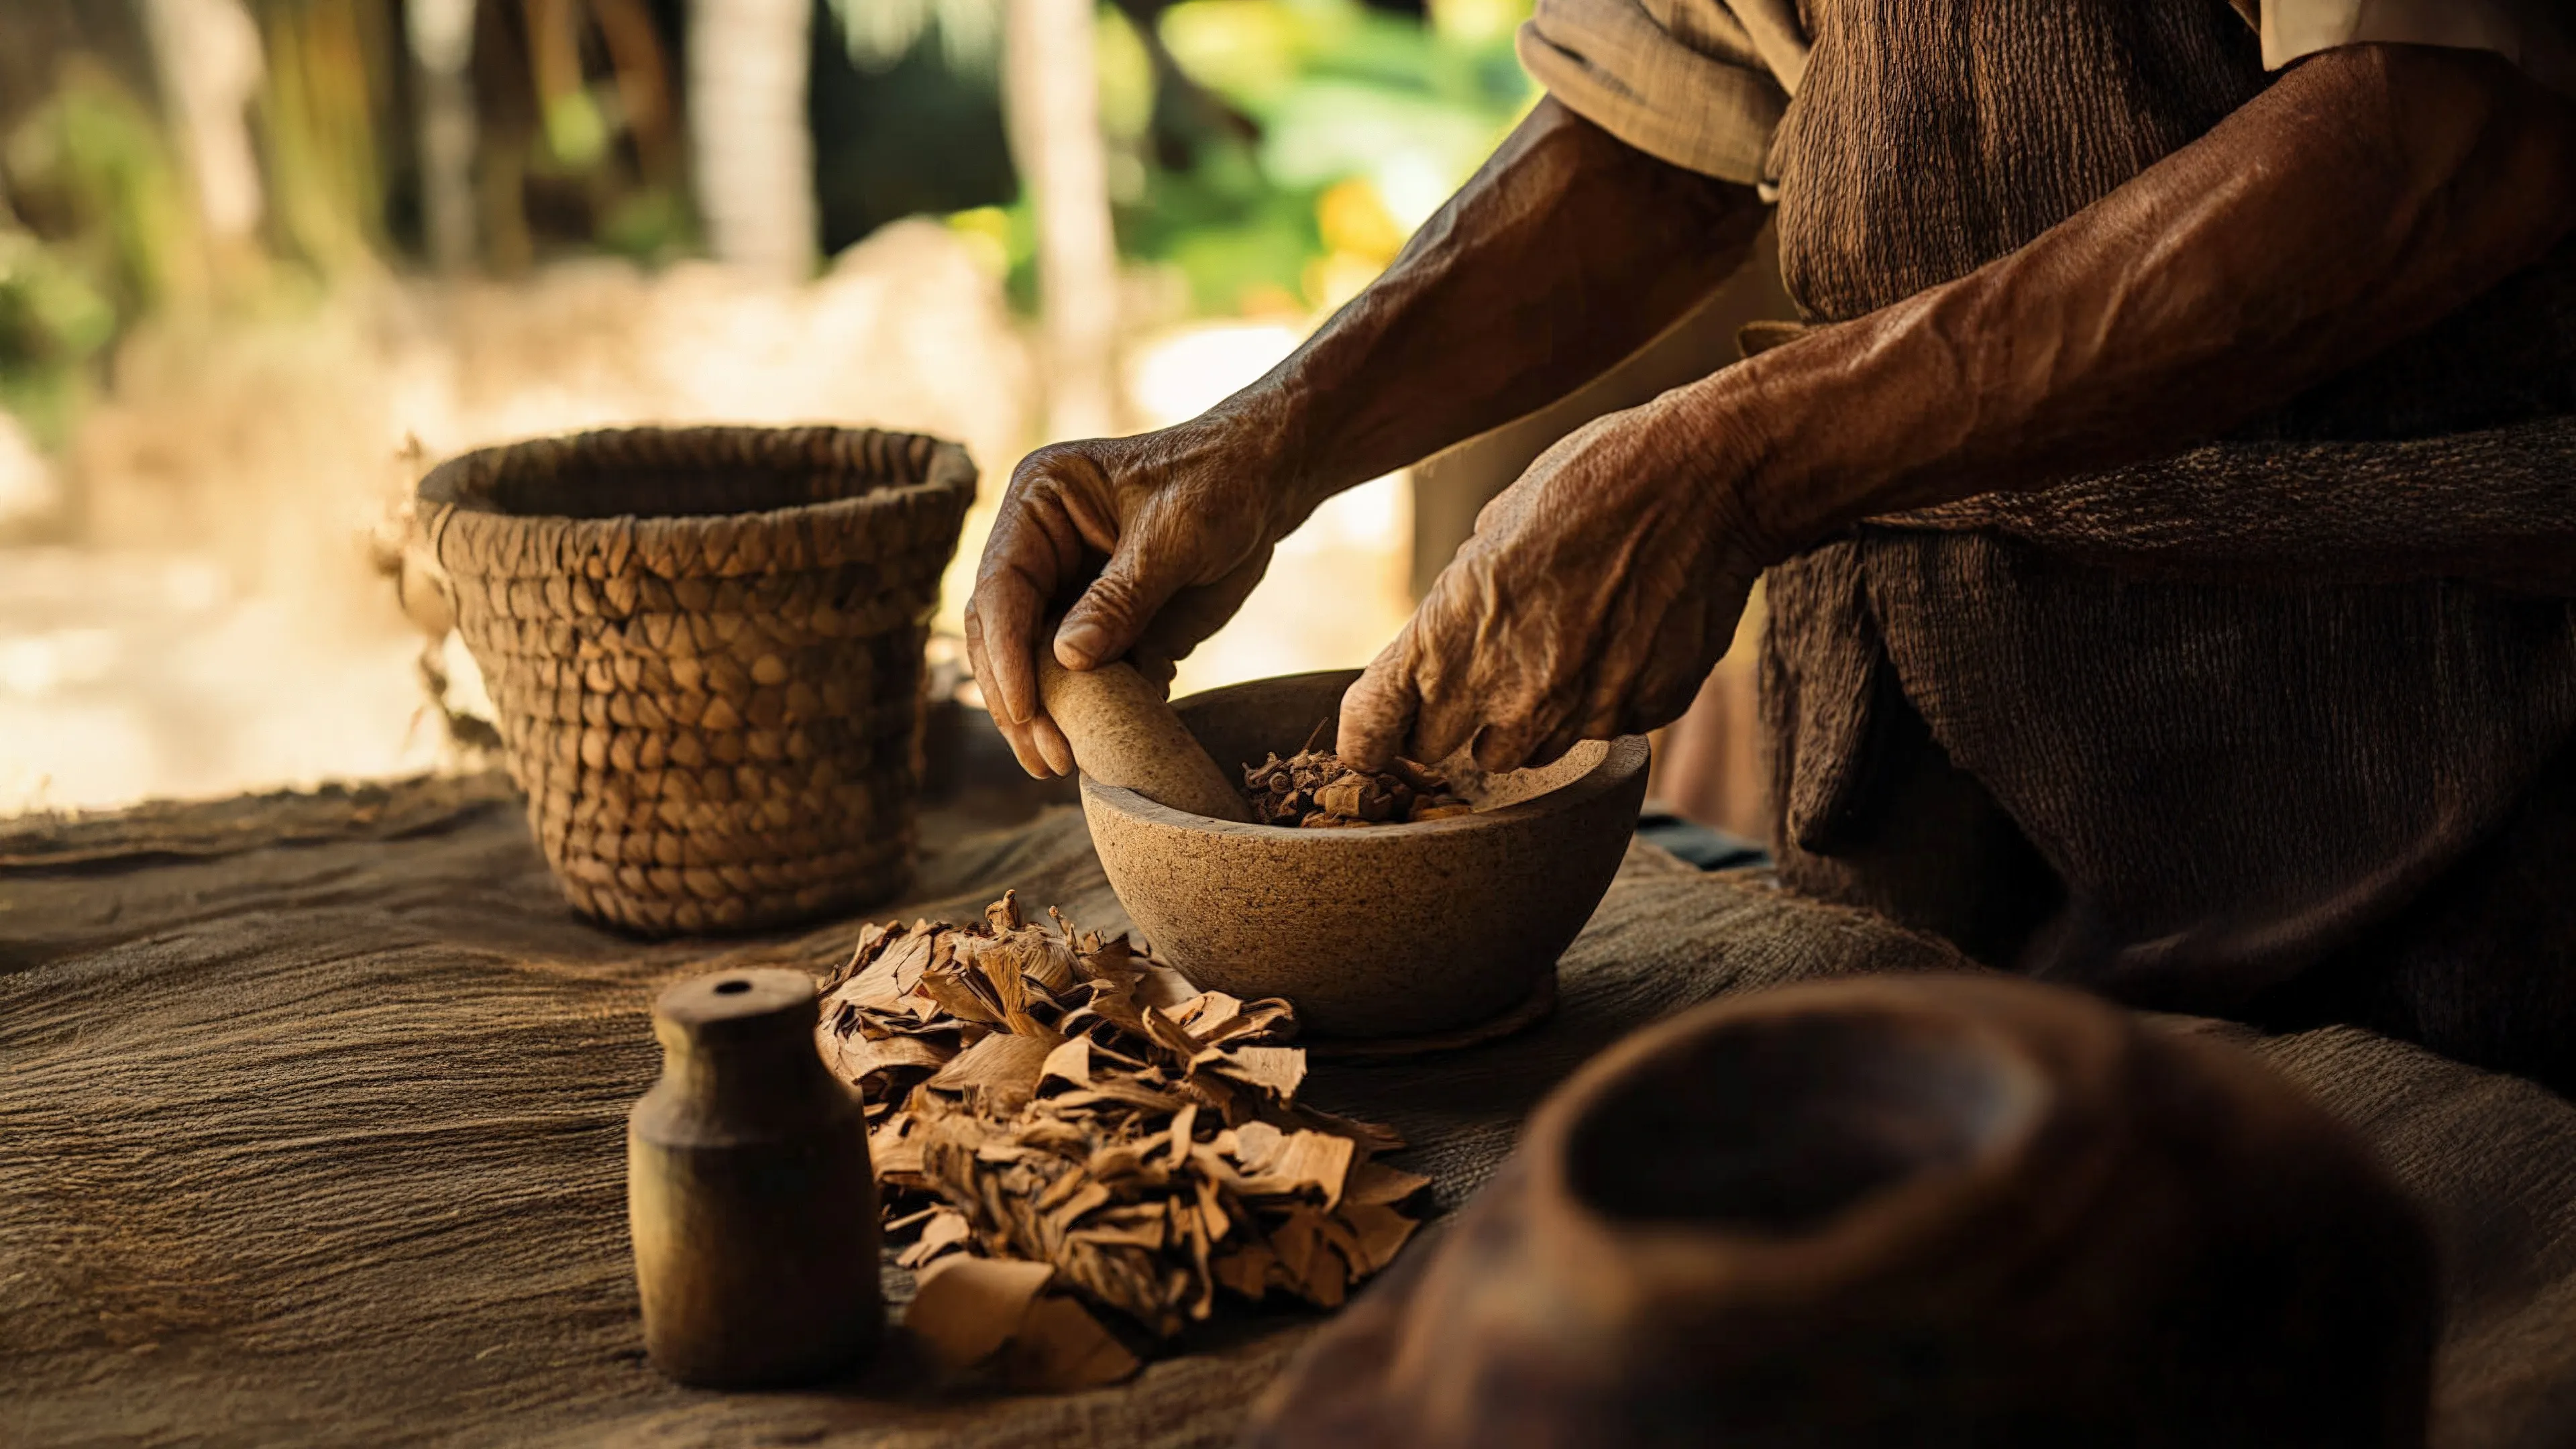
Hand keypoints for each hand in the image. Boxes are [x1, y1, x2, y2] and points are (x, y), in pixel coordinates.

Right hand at [964, 412, 1291, 777]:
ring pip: (1037, 665)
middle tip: (1046, 757)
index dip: (1007, 653)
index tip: (1025, 710)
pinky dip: (1094, 712)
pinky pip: (1086, 676)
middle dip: (1021, 699)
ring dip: (1049, 717)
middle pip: (1003, 635)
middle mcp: (1039, 549)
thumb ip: (1121, 598)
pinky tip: (1109, 745)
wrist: (1269, 484)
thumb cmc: (1221, 483)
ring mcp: (1068, 588)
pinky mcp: (1104, 622)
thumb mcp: (1173, 535)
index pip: (1002, 587)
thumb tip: (1068, 662)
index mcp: (1038, 505)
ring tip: (1062, 765)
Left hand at [1338, 393, 1770, 772]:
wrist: (1704, 478)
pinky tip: (1621, 638)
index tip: (1373, 737)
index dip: (1367, 738)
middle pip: (1445, 752)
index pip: (1371, 728)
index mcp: (1451, 633)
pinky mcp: (1642, 712)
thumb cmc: (1590, 481)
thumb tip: (1449, 634)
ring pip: (1528, 751)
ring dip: (1530, 716)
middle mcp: (1509, 689)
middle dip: (1451, 724)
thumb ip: (1461, 602)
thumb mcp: (1493, 527)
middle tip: (1478, 677)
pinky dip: (1602, 698)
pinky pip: (1602, 727)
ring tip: (1561, 646)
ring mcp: (1580, 710)